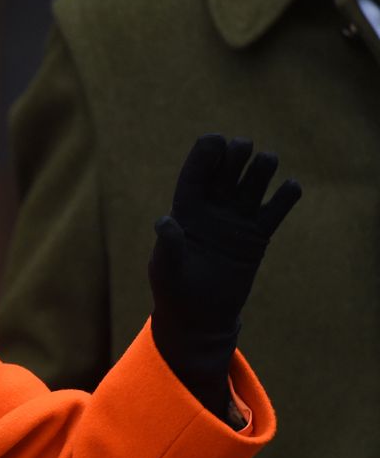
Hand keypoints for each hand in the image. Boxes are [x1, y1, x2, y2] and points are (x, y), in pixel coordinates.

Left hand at [148, 135, 300, 418]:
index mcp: (185, 211)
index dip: (204, 157)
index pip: (195, 177)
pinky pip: (272, 214)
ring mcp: (235, 222)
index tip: (215, 139)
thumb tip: (165, 222)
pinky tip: (292, 186)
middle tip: (242, 144)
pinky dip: (283, 200)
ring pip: (250, 189)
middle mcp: (211, 211)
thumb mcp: (167, 269)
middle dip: (233, 158)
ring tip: (268, 158)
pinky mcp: (256, 239)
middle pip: (224, 176)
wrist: (198, 317)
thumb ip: (168, 245)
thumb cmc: (174, 292)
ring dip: (259, 172)